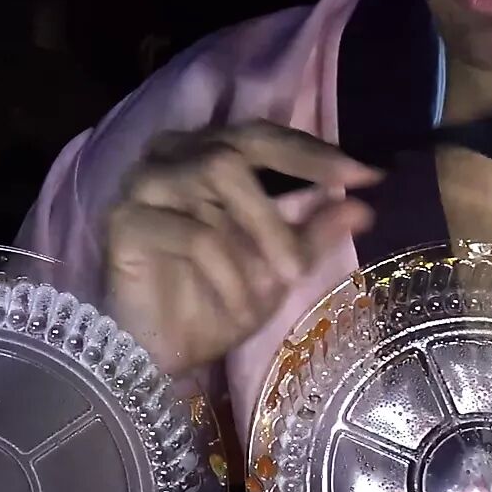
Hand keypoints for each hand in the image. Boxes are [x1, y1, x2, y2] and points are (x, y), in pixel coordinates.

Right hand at [103, 122, 380, 376]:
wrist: (160, 355)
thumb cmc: (217, 303)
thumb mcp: (279, 269)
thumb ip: (314, 233)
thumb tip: (364, 207)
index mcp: (209, 153)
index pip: (265, 136)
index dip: (314, 154)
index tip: (368, 177)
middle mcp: (172, 155)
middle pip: (234, 151)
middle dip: (282, 200)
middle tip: (307, 258)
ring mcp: (143, 184)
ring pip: (213, 178)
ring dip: (258, 234)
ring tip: (281, 283)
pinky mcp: (124, 221)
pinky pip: (190, 232)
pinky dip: (226, 270)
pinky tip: (240, 307)